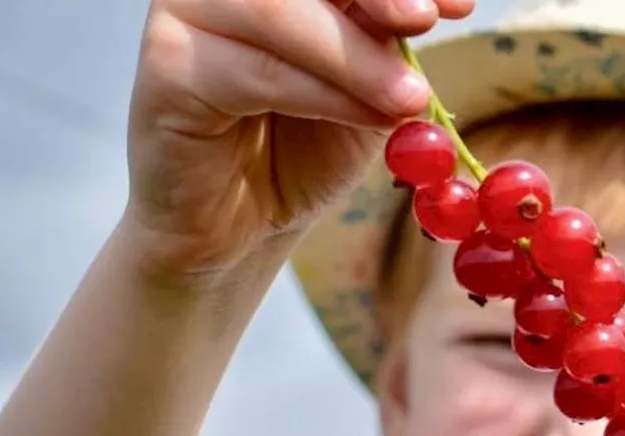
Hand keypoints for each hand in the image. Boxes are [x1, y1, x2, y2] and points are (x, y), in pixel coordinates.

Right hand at [122, 0, 472, 279]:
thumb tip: (433, 5)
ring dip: (355, 57)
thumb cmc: (304, 144)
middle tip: (425, 23)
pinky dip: (323, 94)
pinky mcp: (166, 67)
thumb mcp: (363, 82)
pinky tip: (368, 119)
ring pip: (279, 12)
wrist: (241, 224)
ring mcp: (185, 13)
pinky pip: (254, 72)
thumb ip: (382, 38)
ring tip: (408, 99)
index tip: (459, 5)